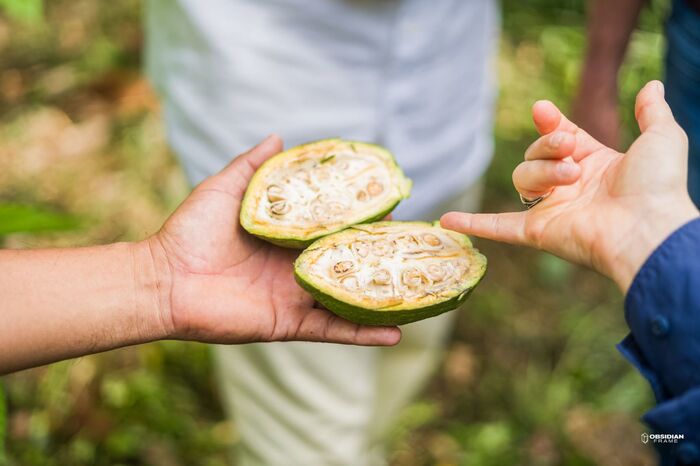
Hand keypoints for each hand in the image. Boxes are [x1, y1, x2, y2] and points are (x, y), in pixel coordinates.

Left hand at [141, 135, 400, 345]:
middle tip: (414, 247)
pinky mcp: (290, 322)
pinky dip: (363, 333)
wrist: (165, 278)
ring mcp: (296, 296)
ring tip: (419, 293)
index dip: (362, 220)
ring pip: (349, 298)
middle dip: (380, 257)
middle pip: (348, 263)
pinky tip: (395, 332)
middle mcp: (296, 267)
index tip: (392, 209)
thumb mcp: (226, 188)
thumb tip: (280, 135)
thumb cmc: (191, 230)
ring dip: (381, 297)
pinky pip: (333, 330)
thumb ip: (253, 165)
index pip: (334, 228)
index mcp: (287, 238)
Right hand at [441, 81, 698, 292]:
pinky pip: (499, 226)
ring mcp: (552, 210)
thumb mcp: (662, 137)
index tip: (544, 110)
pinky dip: (472, 224)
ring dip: (543, 172)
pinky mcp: (538, 232)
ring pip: (523, 178)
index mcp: (595, 166)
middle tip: (571, 152)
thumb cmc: (658, 185)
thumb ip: (652, 112)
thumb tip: (649, 87)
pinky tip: (446, 221)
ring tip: (571, 181)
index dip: (551, 124)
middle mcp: (570, 188)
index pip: (560, 137)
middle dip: (550, 146)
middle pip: (537, 154)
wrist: (649, 226)